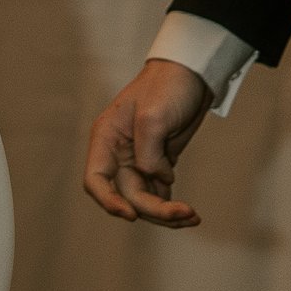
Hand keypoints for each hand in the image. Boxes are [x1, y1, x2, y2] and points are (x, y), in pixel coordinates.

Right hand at [83, 58, 213, 228]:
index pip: (96, 180)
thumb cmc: (169, 85)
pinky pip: (160, 195)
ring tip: (192, 218)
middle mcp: (118, 154)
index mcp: (107, 139)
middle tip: (184, 213)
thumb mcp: (155, 116)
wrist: (195, 73)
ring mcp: (139, 160)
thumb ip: (148, 153)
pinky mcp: (159, 164)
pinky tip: (190, 215)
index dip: (108, 202)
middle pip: (127, 195)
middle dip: (153, 209)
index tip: (131, 214)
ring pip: (145, 200)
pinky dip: (173, 206)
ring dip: (166, 214)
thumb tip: (157, 179)